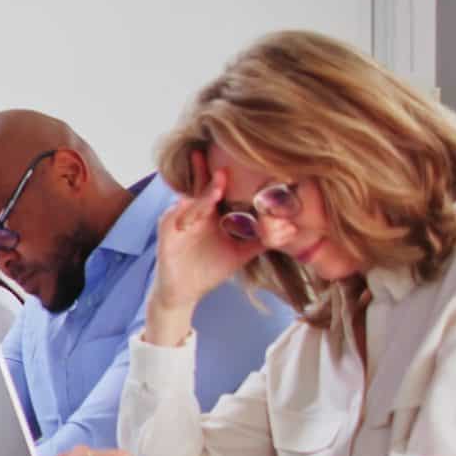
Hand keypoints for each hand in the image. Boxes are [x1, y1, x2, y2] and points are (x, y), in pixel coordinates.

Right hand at [146, 152, 266, 344]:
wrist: (183, 292)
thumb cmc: (208, 270)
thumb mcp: (239, 255)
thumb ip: (260, 240)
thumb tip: (289, 230)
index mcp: (211, 214)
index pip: (218, 189)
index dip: (225, 177)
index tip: (239, 162)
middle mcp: (194, 212)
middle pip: (201, 188)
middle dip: (211, 178)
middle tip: (225, 170)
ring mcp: (178, 220)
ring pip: (190, 203)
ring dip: (202, 197)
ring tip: (215, 189)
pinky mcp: (166, 231)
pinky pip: (171, 218)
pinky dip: (179, 213)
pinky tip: (185, 206)